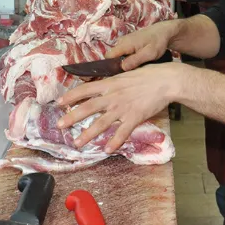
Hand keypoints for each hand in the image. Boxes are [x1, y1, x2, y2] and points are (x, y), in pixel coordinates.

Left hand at [56, 64, 185, 151]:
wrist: (166, 80)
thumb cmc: (148, 75)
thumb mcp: (126, 74)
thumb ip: (113, 82)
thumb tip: (102, 86)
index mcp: (110, 83)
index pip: (85, 89)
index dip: (70, 96)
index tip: (59, 102)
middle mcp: (113, 96)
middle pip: (87, 108)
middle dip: (71, 117)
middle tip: (59, 126)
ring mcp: (123, 108)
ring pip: (101, 123)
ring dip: (88, 134)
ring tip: (77, 143)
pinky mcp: (134, 117)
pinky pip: (122, 132)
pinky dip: (114, 142)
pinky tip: (107, 150)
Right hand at [105, 21, 176, 70]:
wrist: (164, 31)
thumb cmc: (158, 42)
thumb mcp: (149, 53)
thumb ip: (135, 60)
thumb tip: (122, 67)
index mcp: (124, 44)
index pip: (108, 56)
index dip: (111, 65)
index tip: (119, 73)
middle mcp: (121, 42)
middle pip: (113, 57)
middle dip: (119, 65)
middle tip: (131, 71)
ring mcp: (124, 42)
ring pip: (118, 55)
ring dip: (125, 62)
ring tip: (137, 66)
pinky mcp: (128, 43)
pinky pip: (123, 53)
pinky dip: (128, 58)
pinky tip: (138, 61)